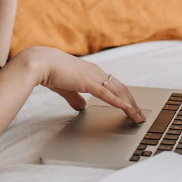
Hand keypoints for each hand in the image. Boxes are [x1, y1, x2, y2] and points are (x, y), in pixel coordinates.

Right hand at [19, 46, 144, 122]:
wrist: (41, 63)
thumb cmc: (51, 72)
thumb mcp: (66, 88)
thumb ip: (75, 97)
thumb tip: (82, 107)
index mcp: (92, 72)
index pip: (114, 85)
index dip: (125, 97)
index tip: (132, 108)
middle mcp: (97, 72)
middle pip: (122, 89)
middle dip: (133, 103)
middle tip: (140, 116)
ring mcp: (94, 77)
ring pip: (119, 92)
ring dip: (130, 105)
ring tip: (138, 117)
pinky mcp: (88, 82)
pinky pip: (107, 94)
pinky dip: (119, 102)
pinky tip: (127, 110)